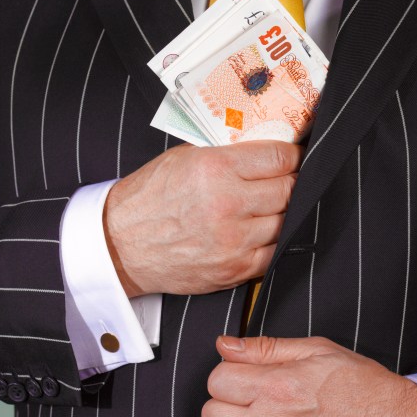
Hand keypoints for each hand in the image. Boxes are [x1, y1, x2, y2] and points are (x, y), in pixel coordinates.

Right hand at [103, 141, 302, 296]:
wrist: (119, 245)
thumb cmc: (150, 197)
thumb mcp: (185, 157)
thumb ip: (229, 153)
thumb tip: (269, 147)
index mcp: (215, 168)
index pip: (280, 158)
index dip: (296, 155)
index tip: (298, 156)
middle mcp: (227, 204)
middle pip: (290, 190)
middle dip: (294, 182)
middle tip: (292, 178)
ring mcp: (233, 241)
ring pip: (286, 222)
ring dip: (286, 212)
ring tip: (276, 204)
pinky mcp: (234, 269)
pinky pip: (274, 253)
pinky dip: (275, 240)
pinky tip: (266, 229)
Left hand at [202, 335, 416, 416]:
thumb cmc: (365, 388)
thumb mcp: (319, 351)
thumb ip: (266, 348)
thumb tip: (225, 345)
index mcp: (277, 386)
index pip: (217, 380)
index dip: (230, 375)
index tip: (245, 379)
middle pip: (211, 414)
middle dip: (228, 404)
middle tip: (252, 403)